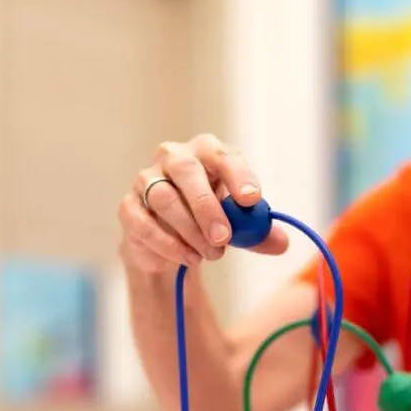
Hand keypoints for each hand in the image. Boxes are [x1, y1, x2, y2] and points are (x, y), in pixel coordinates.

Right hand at [118, 133, 288, 274]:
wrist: (171, 243)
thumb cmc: (211, 221)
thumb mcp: (240, 226)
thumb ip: (259, 232)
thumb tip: (282, 242)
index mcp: (207, 153)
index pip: (222, 155)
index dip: (237, 175)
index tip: (251, 199)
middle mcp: (174, 158)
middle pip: (187, 172)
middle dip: (207, 206)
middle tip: (224, 237)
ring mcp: (146, 180)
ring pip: (164, 198)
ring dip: (190, 230)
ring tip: (211, 255)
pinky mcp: (129, 208)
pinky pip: (144, 223)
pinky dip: (168, 244)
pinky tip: (188, 258)